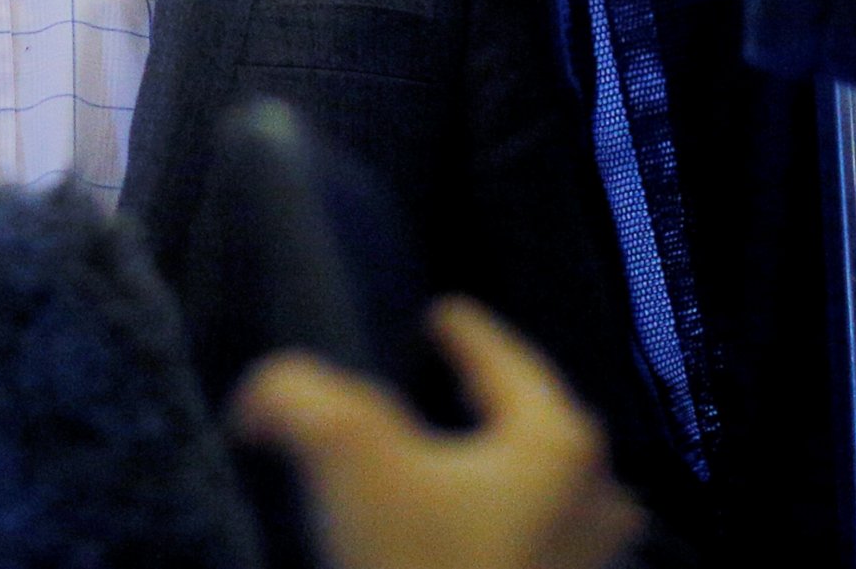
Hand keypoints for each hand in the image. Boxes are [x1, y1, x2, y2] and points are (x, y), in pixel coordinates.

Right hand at [233, 297, 645, 568]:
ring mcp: (585, 563)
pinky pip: (533, 545)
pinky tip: (453, 534)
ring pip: (543, 492)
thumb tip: (266, 394)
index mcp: (555, 442)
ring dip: (498, 472)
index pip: (506, 362)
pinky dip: (496, 526)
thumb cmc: (417, 567)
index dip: (469, 333)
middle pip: (538, 427)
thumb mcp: (345, 453)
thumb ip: (299, 394)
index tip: (446, 314)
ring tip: (451, 460)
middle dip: (496, 404)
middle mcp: (589, 498)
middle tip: (457, 384)